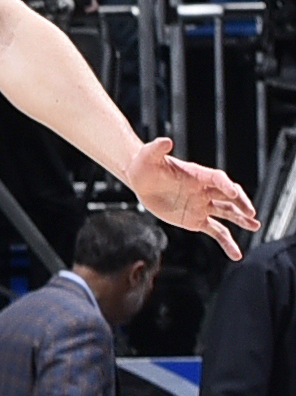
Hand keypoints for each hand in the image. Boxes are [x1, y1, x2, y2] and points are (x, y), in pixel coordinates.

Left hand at [119, 135, 257, 241]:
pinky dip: (227, 242)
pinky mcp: (196, 220)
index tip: (233, 192)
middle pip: (229, 196)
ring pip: (227, 213)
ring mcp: (202, 205)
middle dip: (241, 203)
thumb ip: (157, 149)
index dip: (225, 185)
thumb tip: (164, 141)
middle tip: (250, 212)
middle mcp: (204, 190)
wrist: (141, 180)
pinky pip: (216, 232)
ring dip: (241, 220)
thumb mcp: (149, 155)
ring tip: (254, 226)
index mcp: (198, 174)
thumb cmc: (146, 165)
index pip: (218, 179)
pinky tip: (236, 254)